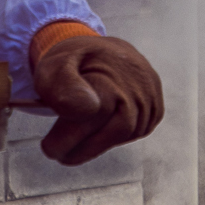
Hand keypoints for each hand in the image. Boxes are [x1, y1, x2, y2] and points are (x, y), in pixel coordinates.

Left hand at [32, 35, 162, 165]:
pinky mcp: (156, 109)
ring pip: (125, 134)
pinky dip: (114, 138)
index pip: (92, 115)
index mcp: (109, 73)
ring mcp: (150, 97)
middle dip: (83, 149)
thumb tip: (87, 108)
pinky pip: (136, 132)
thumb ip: (64, 85)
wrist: (105, 50)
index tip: (48, 148)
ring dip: (98, 145)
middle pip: (113, 130)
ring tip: (75, 142)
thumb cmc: (75, 61)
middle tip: (59, 154)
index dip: (68, 138)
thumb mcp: (55, 65)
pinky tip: (99, 131)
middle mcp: (136, 85)